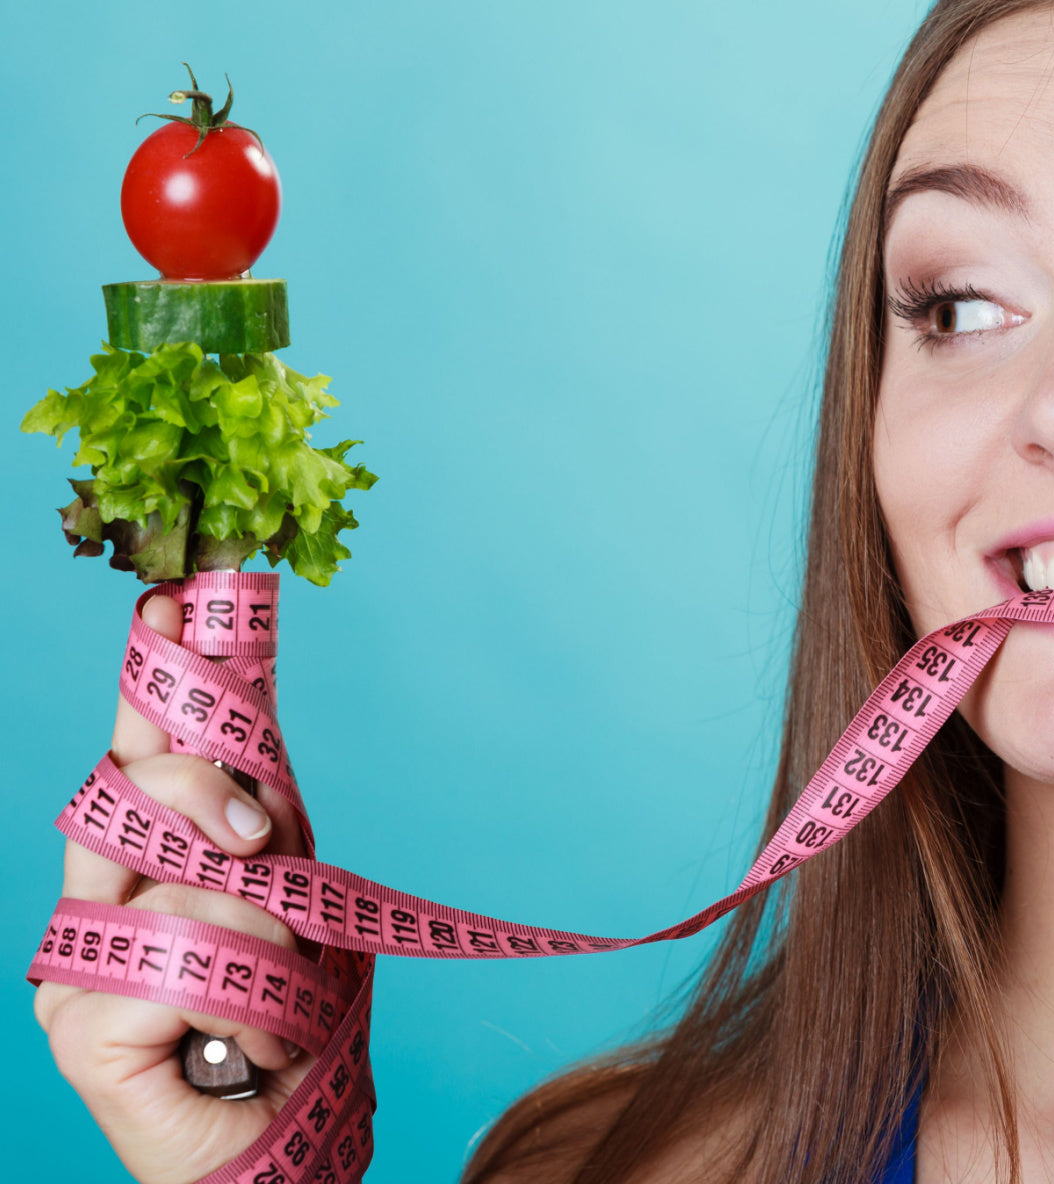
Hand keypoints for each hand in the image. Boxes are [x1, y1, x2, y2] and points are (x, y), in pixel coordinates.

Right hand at [34, 594, 311, 1183]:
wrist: (284, 1131)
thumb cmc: (290, 1006)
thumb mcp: (292, 885)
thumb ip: (261, 809)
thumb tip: (249, 715)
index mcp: (146, 856)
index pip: (139, 747)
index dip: (150, 678)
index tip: (169, 604)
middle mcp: (98, 896)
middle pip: (133, 785)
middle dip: (210, 791)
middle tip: (263, 839)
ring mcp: (79, 958)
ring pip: (182, 875)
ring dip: (267, 927)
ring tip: (283, 986)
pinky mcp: (83, 1024)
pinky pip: (184, 960)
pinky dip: (253, 992)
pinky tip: (256, 1038)